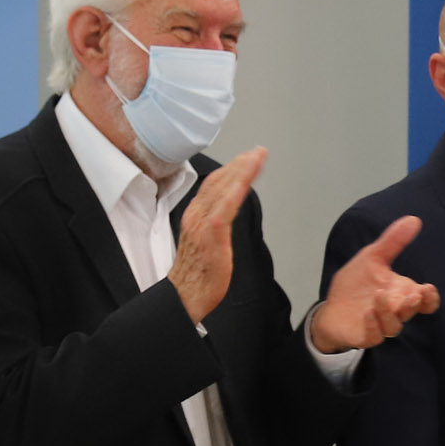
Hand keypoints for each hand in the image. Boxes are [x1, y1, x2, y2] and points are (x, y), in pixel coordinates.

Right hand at [172, 147, 266, 320]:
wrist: (185, 294)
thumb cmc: (197, 272)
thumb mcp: (206, 240)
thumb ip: (214, 223)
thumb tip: (227, 214)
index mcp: (195, 214)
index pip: (214, 183)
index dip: (232, 168)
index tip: (247, 158)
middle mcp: (197, 213)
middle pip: (220, 180)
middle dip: (241, 163)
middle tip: (259, 151)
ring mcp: (203, 222)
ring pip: (224, 187)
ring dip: (243, 169)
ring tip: (258, 156)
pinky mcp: (212, 233)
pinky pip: (227, 205)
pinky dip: (238, 188)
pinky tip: (249, 177)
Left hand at [313, 214, 440, 349]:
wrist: (332, 307)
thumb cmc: (357, 284)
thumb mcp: (373, 257)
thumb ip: (393, 241)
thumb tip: (414, 219)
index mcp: (402, 293)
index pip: (425, 301)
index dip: (429, 298)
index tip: (427, 289)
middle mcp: (395, 310)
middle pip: (411, 312)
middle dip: (413, 304)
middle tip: (412, 294)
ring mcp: (380, 325)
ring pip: (393, 326)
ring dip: (389, 312)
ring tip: (380, 296)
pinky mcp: (365, 336)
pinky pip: (373, 336)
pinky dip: (372, 325)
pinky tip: (367, 312)